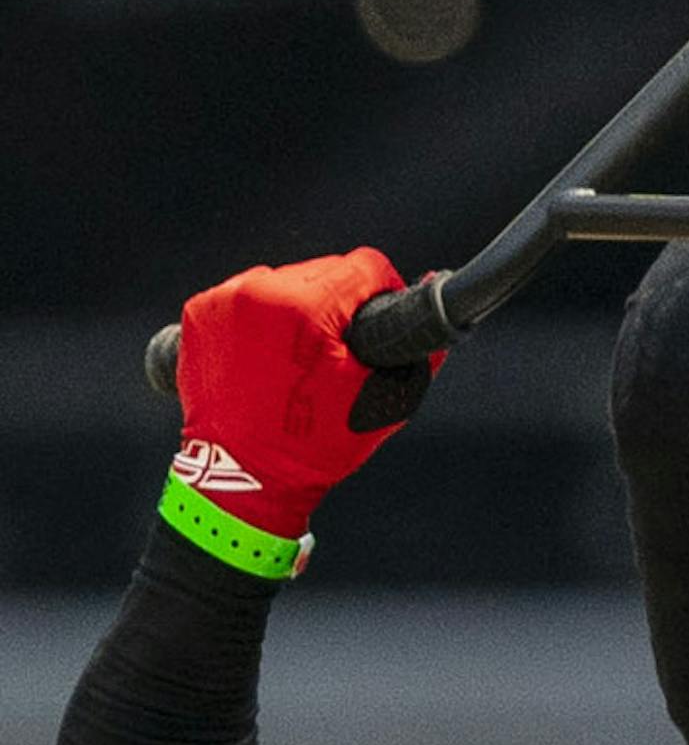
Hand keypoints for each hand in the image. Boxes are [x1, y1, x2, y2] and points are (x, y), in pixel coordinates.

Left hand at [172, 249, 439, 538]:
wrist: (241, 477)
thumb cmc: (314, 447)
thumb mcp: (383, 399)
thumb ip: (420, 346)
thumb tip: (434, 296)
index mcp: (307, 305)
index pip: (366, 267)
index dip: (384, 293)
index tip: (376, 324)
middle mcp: (260, 291)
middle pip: (324, 271)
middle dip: (337, 305)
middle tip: (335, 354)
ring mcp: (223, 301)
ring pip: (285, 281)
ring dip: (297, 308)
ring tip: (296, 359)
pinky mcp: (198, 313)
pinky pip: (247, 298)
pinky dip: (259, 319)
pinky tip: (263, 357)